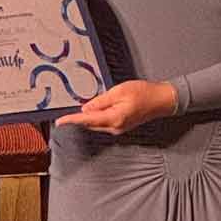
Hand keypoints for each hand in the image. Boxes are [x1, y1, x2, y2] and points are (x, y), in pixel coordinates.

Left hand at [55, 78, 176, 134]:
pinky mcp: (121, 126)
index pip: (87, 120)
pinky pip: (103, 123)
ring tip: (78, 111)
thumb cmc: (143, 93)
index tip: (60, 122)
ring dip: (87, 118)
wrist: (161, 100)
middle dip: (77, 119)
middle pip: (90, 124)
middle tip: (64, 115)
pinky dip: (96, 118)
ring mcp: (118, 129)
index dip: (72, 120)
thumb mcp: (120, 91)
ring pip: (96, 124)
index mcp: (114, 118)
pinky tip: (93, 110)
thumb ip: (101, 101)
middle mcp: (115, 127)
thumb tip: (86, 108)